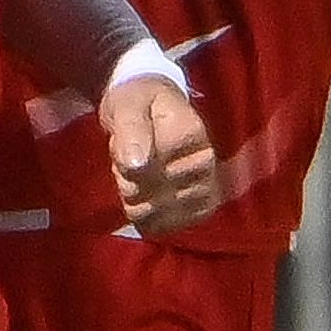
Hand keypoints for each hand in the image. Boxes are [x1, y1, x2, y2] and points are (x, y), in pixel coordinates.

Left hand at [103, 70, 219, 235]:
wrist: (155, 108)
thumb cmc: (139, 103)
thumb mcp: (127, 107)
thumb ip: (131, 132)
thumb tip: (136, 166)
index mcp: (191, 135)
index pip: (147, 170)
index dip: (124, 164)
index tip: (124, 142)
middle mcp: (206, 164)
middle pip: (150, 195)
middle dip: (128, 181)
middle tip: (129, 158)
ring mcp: (206, 188)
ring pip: (153, 213)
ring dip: (135, 197)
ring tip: (139, 173)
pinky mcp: (200, 208)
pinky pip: (165, 227)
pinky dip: (146, 215)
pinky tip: (147, 194)